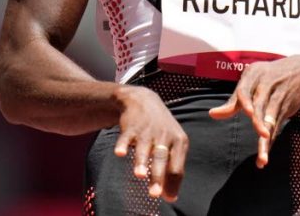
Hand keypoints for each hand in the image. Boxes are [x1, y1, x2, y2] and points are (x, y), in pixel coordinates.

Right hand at [113, 86, 188, 201]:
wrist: (144, 101)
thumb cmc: (161, 129)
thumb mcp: (172, 144)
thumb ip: (172, 168)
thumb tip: (171, 196)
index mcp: (179, 142)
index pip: (177, 166)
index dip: (172, 184)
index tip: (167, 198)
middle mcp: (165, 136)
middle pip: (162, 159)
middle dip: (158, 176)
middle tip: (154, 194)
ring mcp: (147, 131)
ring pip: (145, 149)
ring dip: (142, 162)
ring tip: (139, 175)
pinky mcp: (131, 127)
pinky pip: (126, 138)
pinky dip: (123, 145)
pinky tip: (120, 153)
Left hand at [208, 56, 299, 167]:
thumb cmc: (267, 77)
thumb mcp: (251, 82)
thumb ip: (233, 101)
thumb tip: (211, 114)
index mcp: (254, 74)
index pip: (246, 89)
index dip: (247, 101)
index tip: (248, 113)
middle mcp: (267, 85)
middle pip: (261, 105)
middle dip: (260, 121)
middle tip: (262, 136)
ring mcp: (278, 97)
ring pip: (271, 120)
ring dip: (267, 139)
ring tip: (263, 158)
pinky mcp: (286, 109)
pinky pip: (277, 127)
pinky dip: (271, 142)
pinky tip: (264, 157)